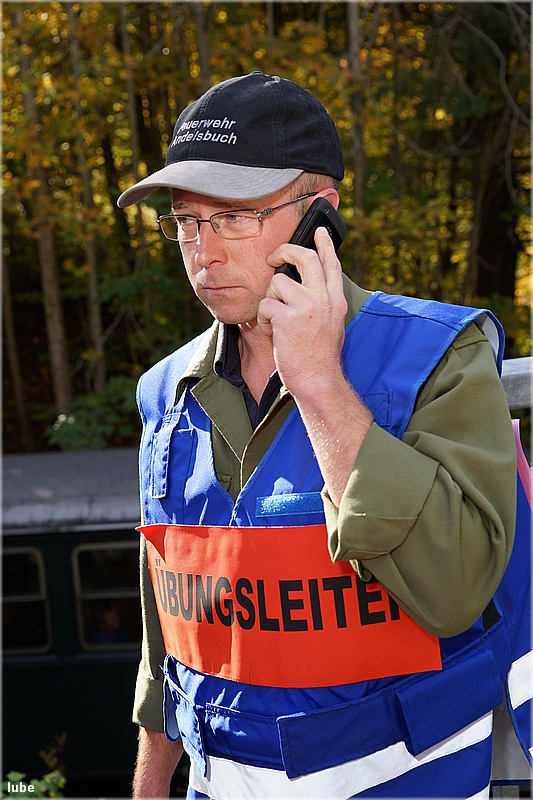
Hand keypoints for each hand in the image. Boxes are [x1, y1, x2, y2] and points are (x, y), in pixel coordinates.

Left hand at [258, 228, 372, 505]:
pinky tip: (270, 331)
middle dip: (285, 251)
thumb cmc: (319, 358)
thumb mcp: (330, 325)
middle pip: (304, 258)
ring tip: (273, 319)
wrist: (318, 381)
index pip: (331, 264)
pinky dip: (262, 318)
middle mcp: (324, 299)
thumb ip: (321, 304)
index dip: (324, 245)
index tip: (319, 231)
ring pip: (277, 283)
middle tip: (273, 257)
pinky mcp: (287, 318)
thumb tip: (303, 287)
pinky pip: (265, 304)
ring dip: (269, 299)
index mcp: (336, 300)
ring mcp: (306, 307)